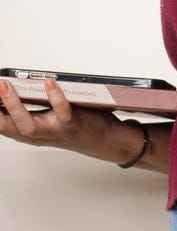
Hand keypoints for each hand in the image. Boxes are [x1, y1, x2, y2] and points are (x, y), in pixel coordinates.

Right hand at [0, 78, 114, 152]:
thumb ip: (27, 106)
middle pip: (7, 127)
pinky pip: (63, 115)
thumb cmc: (75, 125)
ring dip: (14, 106)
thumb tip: (7, 87)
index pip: (0, 122)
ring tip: (5, 85)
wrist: (107, 142)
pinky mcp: (73, 127)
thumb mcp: (46, 116)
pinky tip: (50, 84)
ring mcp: (55, 132)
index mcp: (28, 129)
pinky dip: (56, 99)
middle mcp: (38, 133)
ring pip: (29, 126)